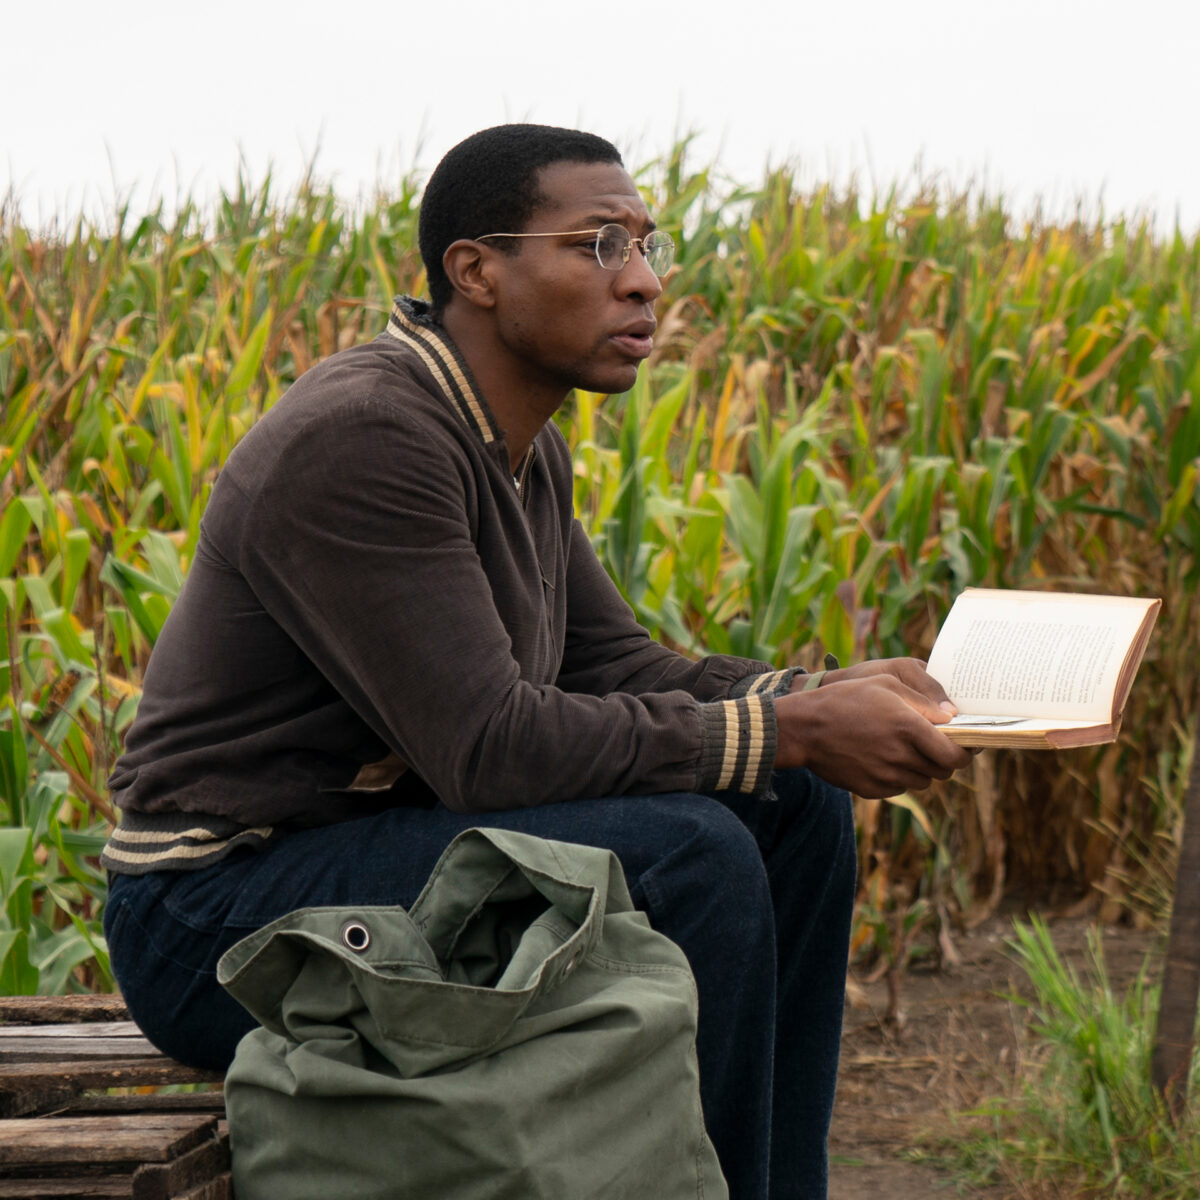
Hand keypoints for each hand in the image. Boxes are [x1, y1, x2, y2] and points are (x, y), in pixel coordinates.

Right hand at [776, 661, 971, 797]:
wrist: (804, 728)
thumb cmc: (845, 699)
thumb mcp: (885, 685)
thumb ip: (924, 702)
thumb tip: (953, 716)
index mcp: (909, 728)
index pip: (955, 755)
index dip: (964, 753)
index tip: (963, 747)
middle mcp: (901, 756)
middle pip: (941, 771)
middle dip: (942, 759)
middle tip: (931, 744)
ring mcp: (886, 776)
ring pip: (922, 781)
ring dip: (920, 768)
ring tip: (902, 748)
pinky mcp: (872, 790)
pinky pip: (899, 788)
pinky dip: (898, 777)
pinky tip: (881, 757)